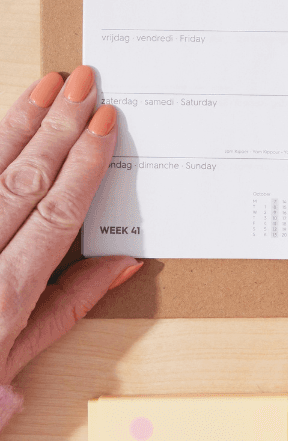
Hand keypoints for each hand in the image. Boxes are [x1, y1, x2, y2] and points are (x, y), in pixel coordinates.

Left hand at [0, 67, 140, 386]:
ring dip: (20, 123)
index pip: (57, 213)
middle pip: (25, 180)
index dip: (86, 164)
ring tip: (47, 85)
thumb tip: (123, 263)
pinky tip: (3, 121)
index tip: (106, 122)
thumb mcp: (15, 358)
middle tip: (86, 82)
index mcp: (6, 296)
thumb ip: (67, 306)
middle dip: (60, 126)